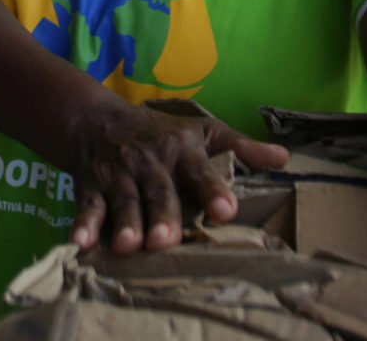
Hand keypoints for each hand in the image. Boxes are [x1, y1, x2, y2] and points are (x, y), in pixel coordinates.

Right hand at [64, 99, 288, 255]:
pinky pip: (88, 207)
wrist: (97, 119)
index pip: (199, 170)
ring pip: (124, 202)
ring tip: (130, 247)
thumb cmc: (160, 132)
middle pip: (158, 192)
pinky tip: (80, 243)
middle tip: (166, 240)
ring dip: (126, 224)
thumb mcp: (202, 131)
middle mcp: (150, 163)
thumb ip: (242, 147)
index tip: (225, 210)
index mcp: (181, 150)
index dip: (212, 189)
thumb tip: (285, 159)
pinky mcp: (92, 187)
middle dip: (162, 216)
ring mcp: (119, 175)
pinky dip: (83, 225)